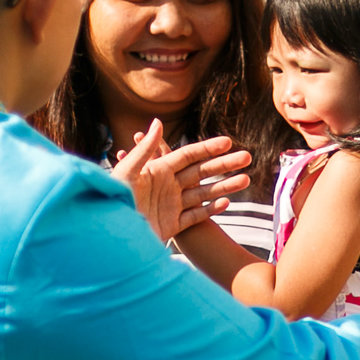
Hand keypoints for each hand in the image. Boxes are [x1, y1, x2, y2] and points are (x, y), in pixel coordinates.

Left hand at [111, 122, 252, 242]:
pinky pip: (196, 215)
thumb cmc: (113, 201)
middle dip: (225, 165)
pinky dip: (211, 209)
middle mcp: (167, 186)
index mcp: (157, 171)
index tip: (229, 142)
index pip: (188, 155)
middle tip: (248, 157)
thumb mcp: (127, 173)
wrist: (111, 239)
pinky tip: (226, 203)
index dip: (208, 148)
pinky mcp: (172, 225)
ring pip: (204, 193)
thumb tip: (157, 120)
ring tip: (246, 180)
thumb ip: (145, 150)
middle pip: (202, 172)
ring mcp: (171, 206)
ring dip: (225, 186)